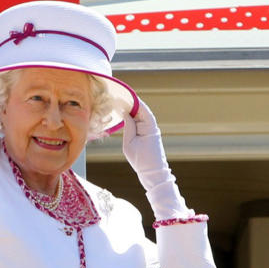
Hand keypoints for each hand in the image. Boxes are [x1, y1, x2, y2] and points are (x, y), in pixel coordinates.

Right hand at [122, 100, 188, 218]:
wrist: (153, 174)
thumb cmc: (142, 161)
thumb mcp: (129, 144)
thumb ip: (128, 126)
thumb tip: (125, 112)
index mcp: (149, 125)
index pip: (140, 106)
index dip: (130, 98)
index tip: (120, 93)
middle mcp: (152, 124)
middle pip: (140, 108)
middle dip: (128, 102)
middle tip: (115, 96)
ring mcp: (150, 129)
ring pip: (139, 114)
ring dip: (129, 109)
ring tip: (117, 103)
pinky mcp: (148, 134)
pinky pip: (139, 121)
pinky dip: (131, 117)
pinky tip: (122, 114)